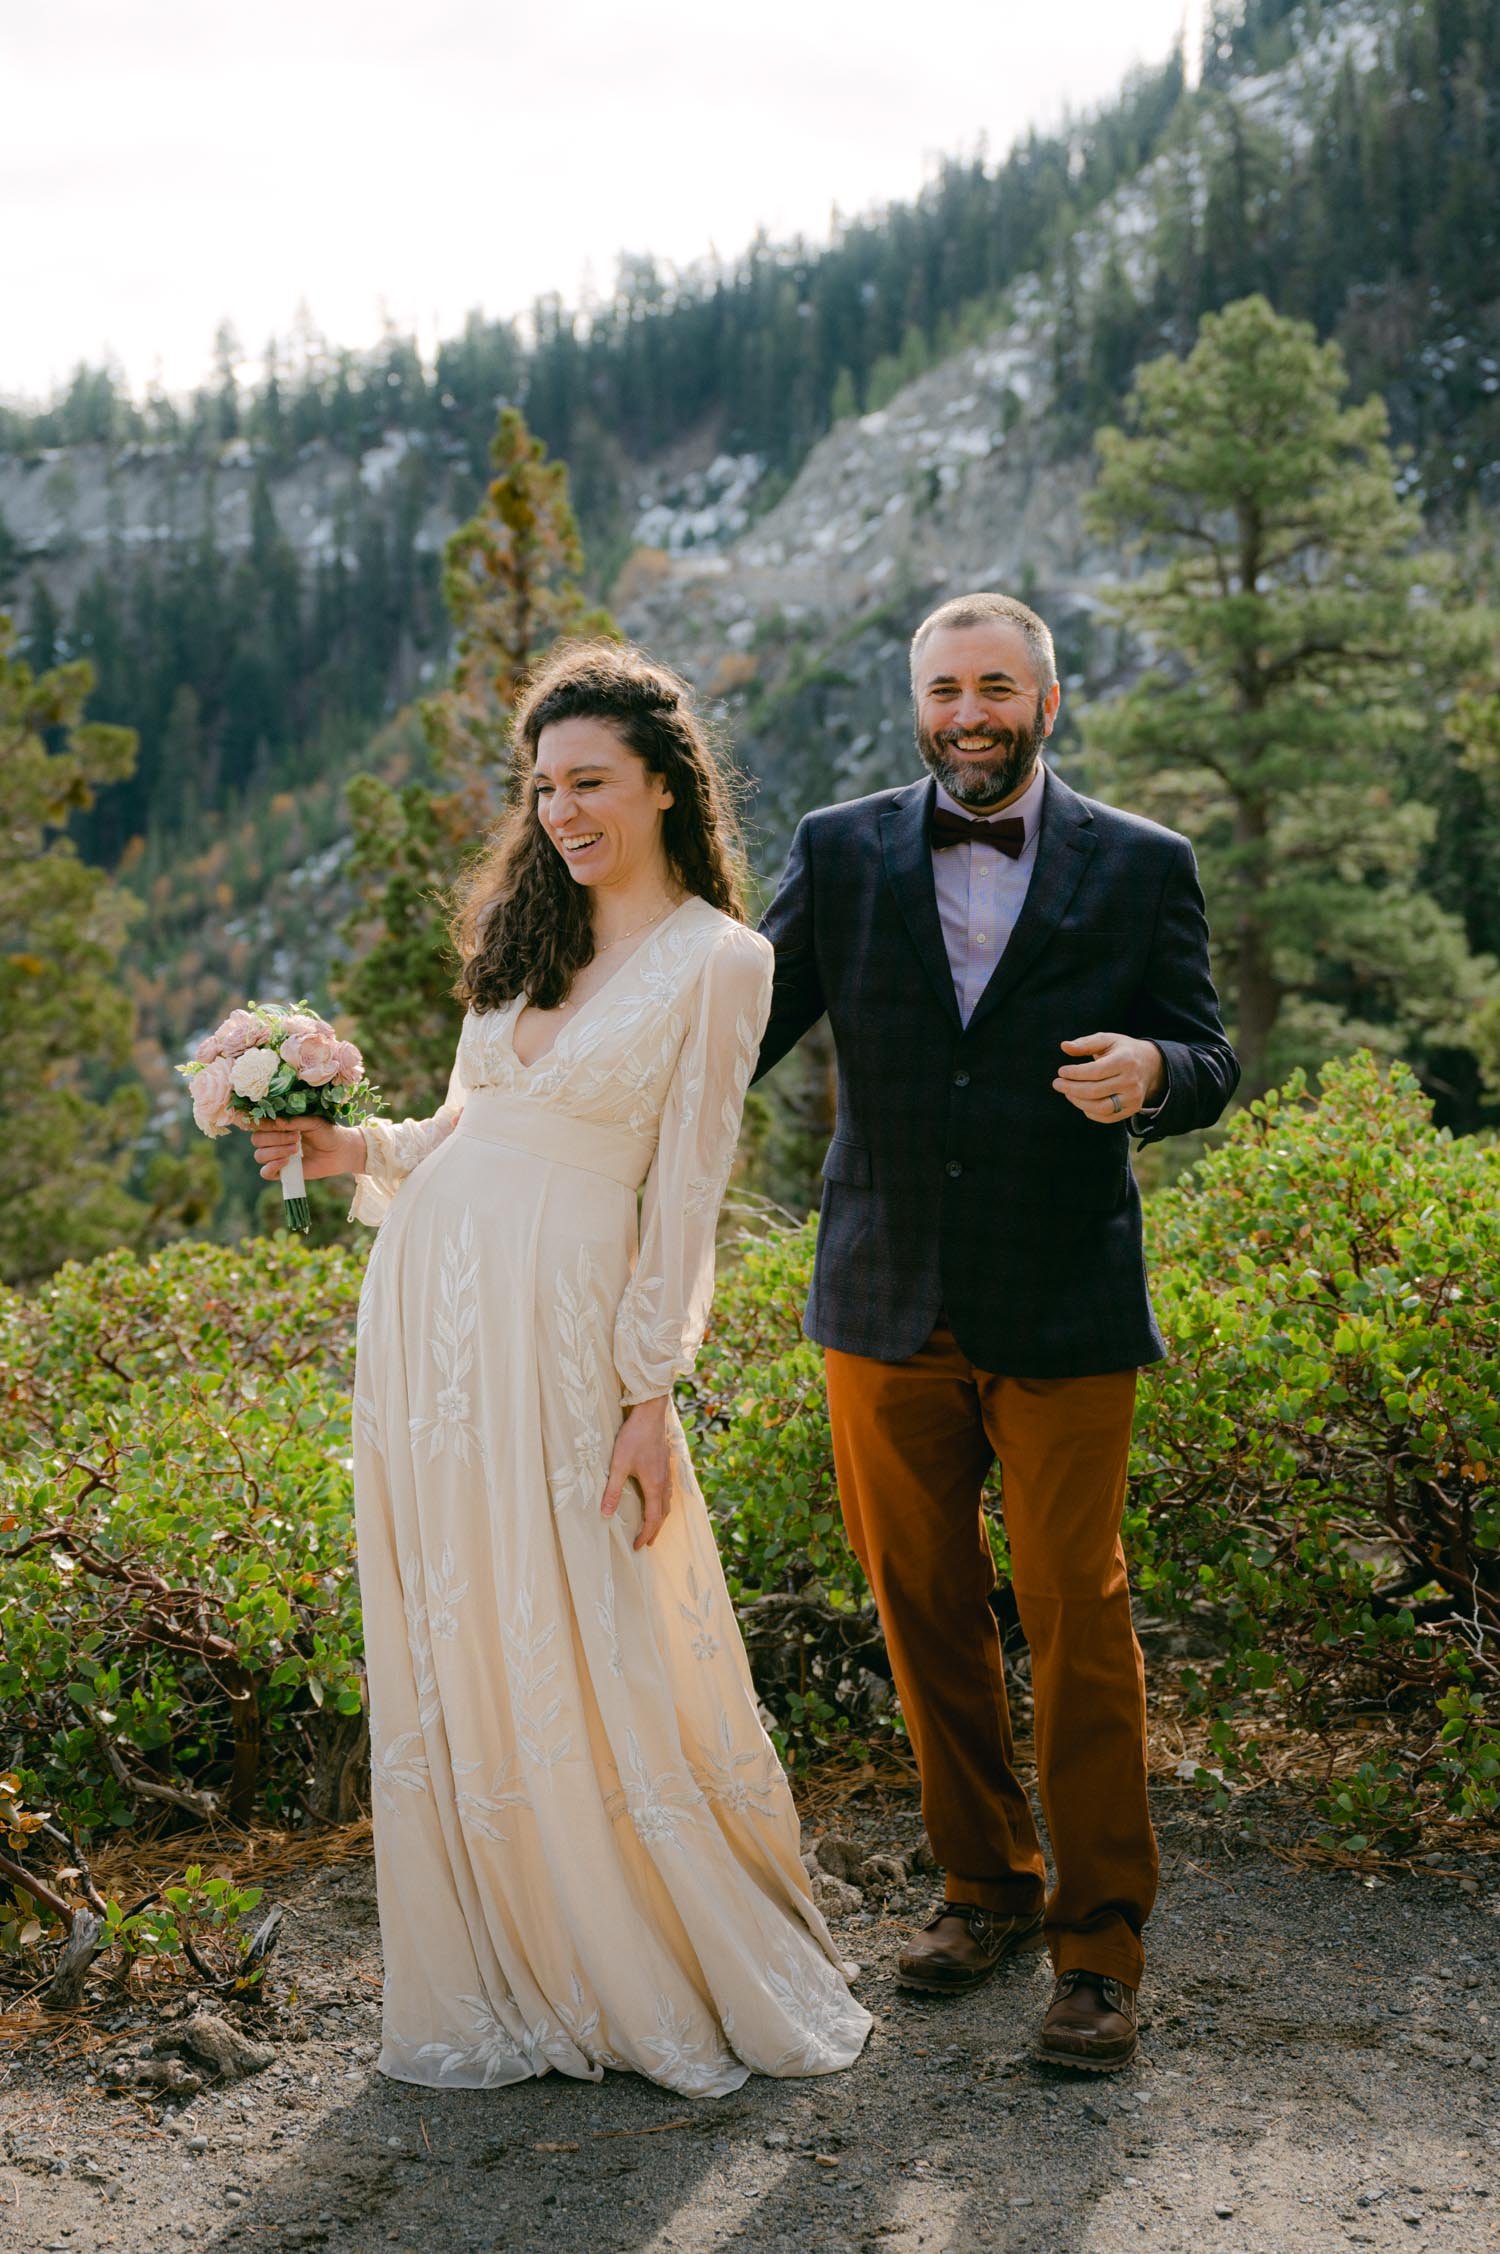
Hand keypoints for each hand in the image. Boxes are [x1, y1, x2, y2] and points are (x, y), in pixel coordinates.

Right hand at [250, 1118, 366, 1181]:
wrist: (340, 1151)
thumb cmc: (326, 1133)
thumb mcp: (312, 1122)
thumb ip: (294, 1121)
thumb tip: (276, 1120)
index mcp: (278, 1125)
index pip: (258, 1124)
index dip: (263, 1124)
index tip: (278, 1124)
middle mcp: (273, 1141)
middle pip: (256, 1140)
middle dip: (275, 1138)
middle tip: (297, 1138)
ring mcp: (276, 1157)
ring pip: (259, 1156)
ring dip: (276, 1151)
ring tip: (296, 1149)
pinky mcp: (282, 1172)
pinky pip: (265, 1173)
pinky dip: (272, 1167)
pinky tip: (287, 1162)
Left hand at [602, 1397, 671, 1550]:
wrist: (650, 1414)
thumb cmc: (634, 1438)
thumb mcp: (618, 1464)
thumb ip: (612, 1490)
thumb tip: (605, 1515)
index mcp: (654, 1486)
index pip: (653, 1518)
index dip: (646, 1534)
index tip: (638, 1546)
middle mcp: (663, 1482)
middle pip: (663, 1513)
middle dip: (655, 1530)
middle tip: (647, 1542)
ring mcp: (666, 1472)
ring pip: (667, 1502)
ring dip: (660, 1516)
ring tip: (653, 1525)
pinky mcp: (665, 1463)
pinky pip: (667, 1491)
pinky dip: (663, 1503)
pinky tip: (657, 1498)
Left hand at [1053, 1033, 1164, 1123]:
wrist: (1150, 1065)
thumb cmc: (1122, 1050)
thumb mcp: (1107, 1040)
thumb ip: (1085, 1043)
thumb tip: (1065, 1046)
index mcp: (1125, 1060)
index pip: (1095, 1071)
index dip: (1074, 1073)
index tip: (1061, 1072)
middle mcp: (1132, 1081)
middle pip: (1095, 1091)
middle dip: (1071, 1088)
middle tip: (1057, 1084)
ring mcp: (1133, 1098)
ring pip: (1100, 1108)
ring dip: (1078, 1102)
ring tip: (1067, 1092)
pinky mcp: (1132, 1109)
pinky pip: (1106, 1117)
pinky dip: (1089, 1112)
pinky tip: (1081, 1101)